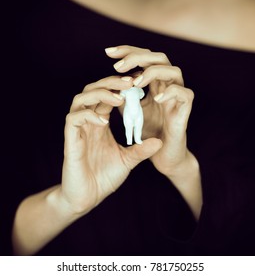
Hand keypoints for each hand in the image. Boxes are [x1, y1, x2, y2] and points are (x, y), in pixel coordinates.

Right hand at [60, 76, 162, 213]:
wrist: (87, 197)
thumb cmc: (104, 178)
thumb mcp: (127, 161)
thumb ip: (140, 150)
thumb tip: (159, 142)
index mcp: (100, 124)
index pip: (108, 97)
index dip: (120, 87)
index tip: (138, 84)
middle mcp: (88, 123)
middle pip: (93, 90)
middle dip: (110, 83)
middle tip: (130, 81)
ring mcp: (78, 130)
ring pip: (81, 99)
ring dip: (100, 94)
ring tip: (119, 97)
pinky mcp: (70, 140)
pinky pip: (74, 119)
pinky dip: (88, 115)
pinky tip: (104, 121)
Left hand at [105, 45, 195, 179]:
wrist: (164, 154)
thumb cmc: (150, 132)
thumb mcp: (133, 111)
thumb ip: (125, 96)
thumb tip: (112, 82)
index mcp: (156, 83)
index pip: (145, 58)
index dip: (127, 51)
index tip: (108, 52)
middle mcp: (168, 85)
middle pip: (158, 57)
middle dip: (137, 57)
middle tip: (118, 66)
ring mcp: (179, 96)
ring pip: (173, 71)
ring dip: (152, 73)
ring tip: (135, 82)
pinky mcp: (186, 109)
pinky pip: (184, 93)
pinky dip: (170, 92)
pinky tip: (155, 99)